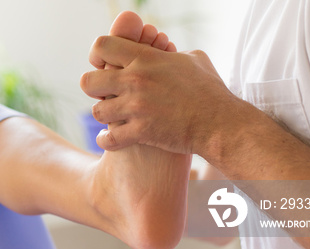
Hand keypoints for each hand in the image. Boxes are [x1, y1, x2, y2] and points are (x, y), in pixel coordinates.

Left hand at [81, 36, 239, 154]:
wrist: (221, 123)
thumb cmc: (211, 91)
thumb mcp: (193, 60)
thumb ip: (170, 54)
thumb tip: (163, 49)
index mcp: (146, 58)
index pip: (102, 46)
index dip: (97, 55)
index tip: (101, 65)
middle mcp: (136, 80)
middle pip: (88, 81)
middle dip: (93, 89)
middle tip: (103, 95)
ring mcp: (137, 107)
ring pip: (96, 111)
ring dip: (103, 116)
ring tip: (111, 118)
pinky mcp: (141, 131)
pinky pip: (108, 138)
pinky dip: (106, 141)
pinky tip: (109, 139)